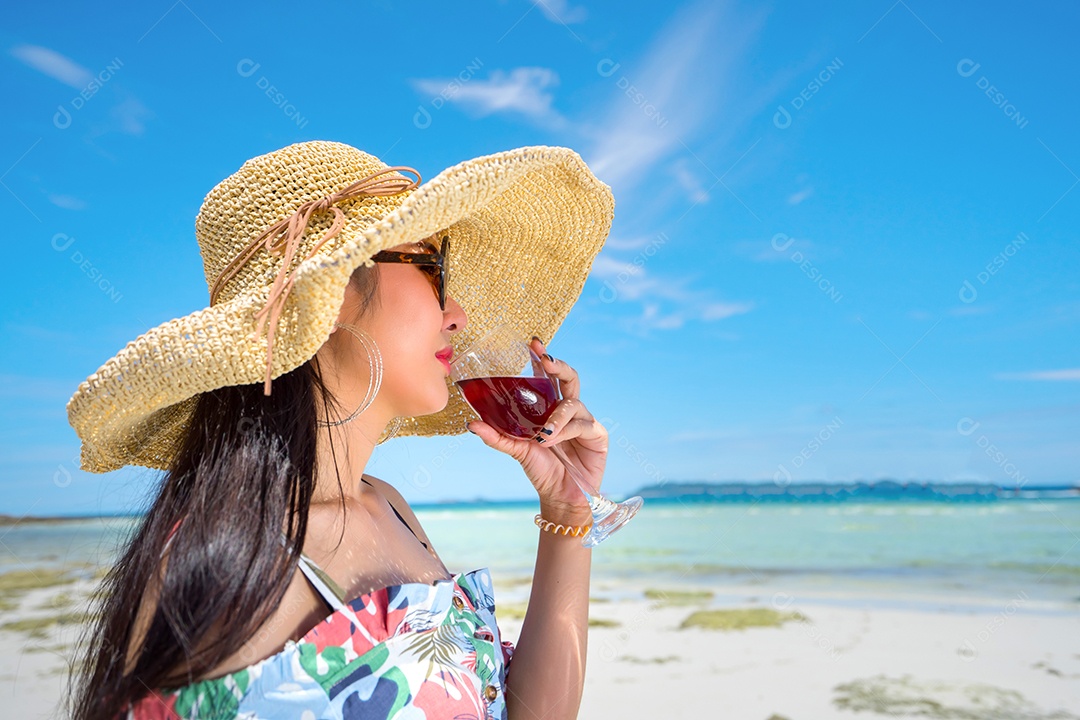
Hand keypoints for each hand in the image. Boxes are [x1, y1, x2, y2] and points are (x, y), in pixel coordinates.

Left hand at [466, 337, 607, 520]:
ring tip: (544, 435)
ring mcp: (584, 421)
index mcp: (550, 407)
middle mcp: (569, 409)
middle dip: (558, 365)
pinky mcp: (597, 435)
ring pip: (573, 404)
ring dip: (557, 417)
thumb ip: (497, 436)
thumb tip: (471, 424)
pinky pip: (583, 425)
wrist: (560, 497)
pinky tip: (554, 441)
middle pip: (570, 377)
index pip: (549, 376)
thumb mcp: (516, 450)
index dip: (543, 358)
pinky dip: (566, 432)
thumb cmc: (541, 470)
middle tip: (547, 360)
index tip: (533, 343)